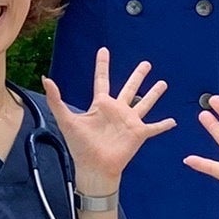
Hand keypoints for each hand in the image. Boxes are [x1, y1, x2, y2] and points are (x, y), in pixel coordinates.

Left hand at [42, 48, 175, 189]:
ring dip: (154, 94)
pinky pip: (154, 127)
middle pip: (130, 87)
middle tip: (146, 64)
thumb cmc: (80, 146)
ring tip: (163, 83)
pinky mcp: (139, 134)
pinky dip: (164, 125)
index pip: (102, 79)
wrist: (94, 168)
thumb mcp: (66, 120)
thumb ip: (56, 100)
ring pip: (145, 102)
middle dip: (138, 75)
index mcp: (101, 105)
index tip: (104, 50)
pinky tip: (173, 121)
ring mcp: (129, 121)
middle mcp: (117, 110)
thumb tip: (45, 79)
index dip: (102, 65)